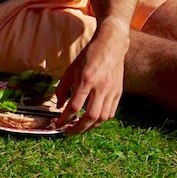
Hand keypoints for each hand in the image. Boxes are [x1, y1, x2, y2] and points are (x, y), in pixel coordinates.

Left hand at [55, 20, 130, 135]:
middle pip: (90, 116)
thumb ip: (62, 89)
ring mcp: (112, 90)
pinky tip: (93, 121)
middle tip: (68, 133)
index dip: (64, 119)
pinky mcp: (119, 92)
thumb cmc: (88, 57)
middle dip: (78, 129)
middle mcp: (100, 87)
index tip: (57, 125)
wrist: (111, 45)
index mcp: (86, 80)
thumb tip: (59, 107)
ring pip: (102, 117)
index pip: (74, 107)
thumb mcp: (70, 70)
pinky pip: (111, 112)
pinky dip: (101, 120)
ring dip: (89, 127)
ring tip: (79, 128)